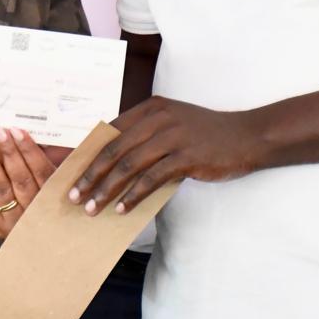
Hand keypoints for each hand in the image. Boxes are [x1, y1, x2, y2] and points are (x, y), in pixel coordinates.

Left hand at [0, 128, 56, 237]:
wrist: (41, 242)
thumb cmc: (49, 203)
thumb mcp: (55, 184)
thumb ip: (45, 163)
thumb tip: (23, 136)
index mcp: (53, 197)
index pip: (41, 170)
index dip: (29, 150)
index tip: (17, 131)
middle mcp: (35, 211)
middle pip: (20, 178)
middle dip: (8, 153)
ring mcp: (15, 222)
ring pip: (1, 190)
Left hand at [68, 96, 256, 214]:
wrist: (247, 136)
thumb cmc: (207, 135)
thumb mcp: (173, 125)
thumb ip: (146, 137)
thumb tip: (112, 164)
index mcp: (151, 108)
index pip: (109, 132)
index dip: (88, 155)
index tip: (72, 175)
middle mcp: (158, 118)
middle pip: (114, 150)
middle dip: (90, 176)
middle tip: (74, 197)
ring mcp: (172, 136)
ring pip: (128, 166)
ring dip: (106, 190)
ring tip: (92, 209)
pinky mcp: (186, 156)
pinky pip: (151, 179)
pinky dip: (133, 196)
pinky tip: (122, 210)